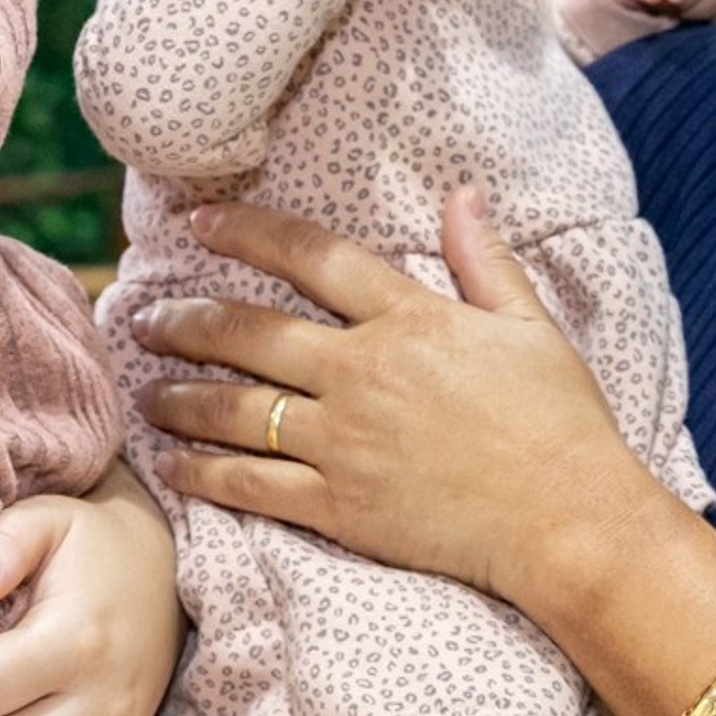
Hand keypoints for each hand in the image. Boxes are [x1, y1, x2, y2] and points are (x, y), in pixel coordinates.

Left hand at [133, 189, 658, 615]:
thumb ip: (484, 259)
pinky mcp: (338, 506)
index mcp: (408, 320)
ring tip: (145, 391)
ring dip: (178, 395)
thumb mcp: (531, 326)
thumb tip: (462, 192)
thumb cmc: (561, 423)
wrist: (570, 523)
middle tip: (145, 316)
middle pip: (248, 333)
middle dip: (185, 320)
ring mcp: (342, 442)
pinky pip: (249, 485)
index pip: (311, 257)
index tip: (199, 223)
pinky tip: (169, 464)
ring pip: (234, 408)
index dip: (248, 233)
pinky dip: (201, 473)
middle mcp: (361, 372)